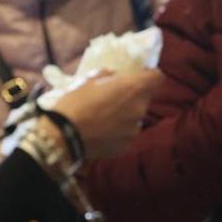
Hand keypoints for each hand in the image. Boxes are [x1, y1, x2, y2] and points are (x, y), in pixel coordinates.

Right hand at [47, 69, 161, 159]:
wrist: (63, 136)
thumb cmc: (75, 103)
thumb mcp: (89, 80)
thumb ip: (108, 75)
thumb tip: (115, 76)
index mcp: (133, 88)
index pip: (158, 78)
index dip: (150, 76)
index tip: (139, 76)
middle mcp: (140, 109)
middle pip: (144, 98)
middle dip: (133, 96)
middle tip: (113, 97)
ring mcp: (134, 130)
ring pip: (135, 117)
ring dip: (125, 115)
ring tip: (104, 118)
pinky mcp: (127, 146)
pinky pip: (126, 134)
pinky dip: (118, 132)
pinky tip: (102, 132)